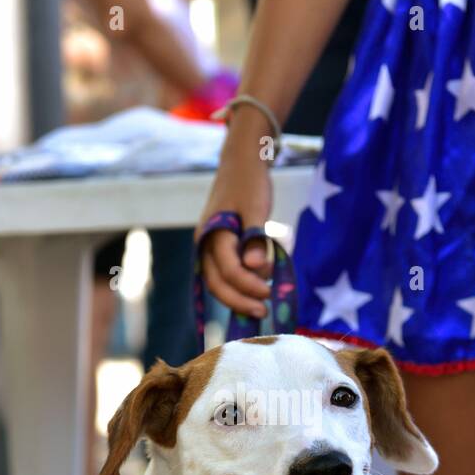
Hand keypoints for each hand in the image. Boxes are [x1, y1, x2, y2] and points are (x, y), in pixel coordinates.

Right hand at [197, 129, 273, 317]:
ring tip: (262, 300)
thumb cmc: (250, 184)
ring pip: (218, 282)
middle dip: (240, 300)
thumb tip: (254, 268)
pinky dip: (237, 285)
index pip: (229, 271)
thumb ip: (256, 239)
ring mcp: (207, 246)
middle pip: (217, 283)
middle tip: (264, 310)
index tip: (269, 292)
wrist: (241, 164)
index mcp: (213, 233)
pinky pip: (222, 274)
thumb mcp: (257, 208)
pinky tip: (254, 289)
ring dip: (238, 295)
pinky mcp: (216, 248)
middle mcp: (204, 243)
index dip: (248, 286)